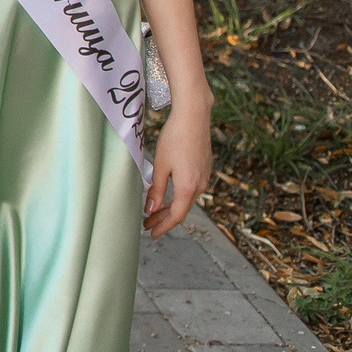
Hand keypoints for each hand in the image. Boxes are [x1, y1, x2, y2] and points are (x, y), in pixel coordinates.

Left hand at [146, 107, 212, 238]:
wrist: (194, 118)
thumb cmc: (175, 139)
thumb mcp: (161, 165)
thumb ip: (156, 189)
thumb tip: (151, 210)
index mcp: (188, 187)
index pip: (177, 216)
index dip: (164, 227)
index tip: (152, 234)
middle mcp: (200, 185)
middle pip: (182, 210)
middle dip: (164, 219)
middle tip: (147, 225)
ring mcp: (204, 177)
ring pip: (186, 200)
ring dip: (170, 208)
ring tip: (153, 212)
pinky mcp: (204, 169)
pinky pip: (191, 190)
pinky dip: (178, 197)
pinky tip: (168, 195)